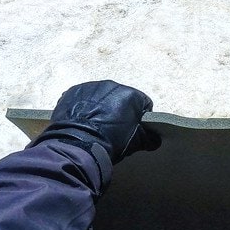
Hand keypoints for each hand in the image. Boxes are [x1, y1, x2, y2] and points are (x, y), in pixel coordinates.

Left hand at [33, 80, 160, 162]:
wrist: (78, 145)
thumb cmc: (111, 142)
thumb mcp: (136, 143)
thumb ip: (150, 138)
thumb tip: (156, 138)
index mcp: (130, 94)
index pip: (143, 103)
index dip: (140, 117)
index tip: (132, 129)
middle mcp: (111, 85)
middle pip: (121, 97)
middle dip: (119, 110)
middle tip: (113, 128)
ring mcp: (90, 87)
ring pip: (101, 96)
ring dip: (100, 107)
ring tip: (95, 125)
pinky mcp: (72, 92)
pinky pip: (82, 98)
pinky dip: (83, 107)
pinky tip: (81, 122)